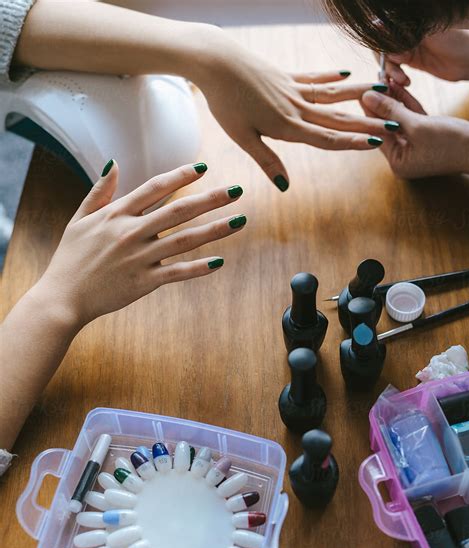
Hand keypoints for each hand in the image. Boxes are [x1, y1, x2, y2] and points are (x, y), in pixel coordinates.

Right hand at [36, 160, 246, 326]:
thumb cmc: (70, 258)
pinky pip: (178, 273)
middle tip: (237, 191)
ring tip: (240, 220)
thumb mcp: (79, 219)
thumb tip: (115, 164)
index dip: (181, 176)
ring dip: (215, 229)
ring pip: (185, 240)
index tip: (204, 168)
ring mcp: (140, 258)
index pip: (155, 187)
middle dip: (211, 199)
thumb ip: (99, 192)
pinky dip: (199, 268)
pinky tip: (220, 261)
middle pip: (179, 211)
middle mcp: (131, 232)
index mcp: (117, 214)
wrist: (63, 297)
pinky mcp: (145, 282)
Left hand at [192, 29, 393, 189]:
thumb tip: (285, 185)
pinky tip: (346, 74)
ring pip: (332, 95)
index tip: (377, 144)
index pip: (327, 138)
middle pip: (337, 118)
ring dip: (358, 96)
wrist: (217, 62)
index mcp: (287, 126)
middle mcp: (296, 107)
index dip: (352, 142)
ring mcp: (293, 89)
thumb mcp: (243, 138)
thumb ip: (267, 160)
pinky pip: (314, 78)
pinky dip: (331, 76)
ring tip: (382, 92)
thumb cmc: (225, 102)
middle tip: (393, 124)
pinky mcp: (285, 76)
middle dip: (365, 123)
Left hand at [360, 85, 468, 178]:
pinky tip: (397, 86)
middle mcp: (404, 158)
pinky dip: (406, 103)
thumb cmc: (452, 142)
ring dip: (392, 100)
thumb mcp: (418, 125)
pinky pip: (412, 118)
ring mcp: (415, 148)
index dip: (369, 111)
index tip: (361, 90)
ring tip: (382, 79)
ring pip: (399, 120)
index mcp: (398, 163)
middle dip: (380, 104)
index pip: (377, 133)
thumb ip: (392, 111)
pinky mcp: (427, 137)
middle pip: (386, 127)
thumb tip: (366, 97)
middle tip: (370, 83)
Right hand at [377, 29, 468, 85]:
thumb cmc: (454, 41)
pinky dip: (396, 78)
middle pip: (383, 47)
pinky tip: (405, 82)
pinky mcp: (412, 61)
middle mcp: (407, 32)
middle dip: (385, 63)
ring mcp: (409, 47)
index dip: (380, 45)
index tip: (384, 59)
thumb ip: (402, 33)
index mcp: (409, 21)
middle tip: (390, 76)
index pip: (384, 30)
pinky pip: (396, 70)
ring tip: (402, 81)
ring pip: (388, 60)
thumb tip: (377, 26)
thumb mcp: (426, 34)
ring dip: (392, 73)